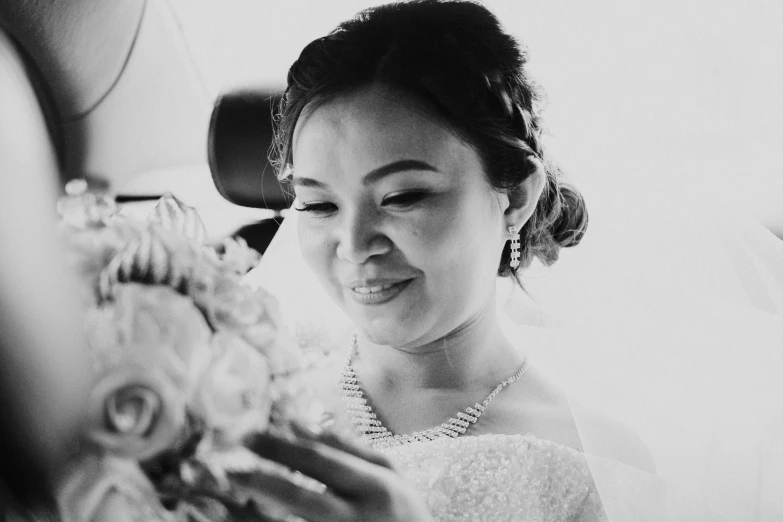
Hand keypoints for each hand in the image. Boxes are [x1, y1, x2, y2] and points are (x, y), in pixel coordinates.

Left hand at [241, 426, 433, 521]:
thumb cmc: (403, 512)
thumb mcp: (390, 474)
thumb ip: (348, 447)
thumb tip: (296, 421)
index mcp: (376, 488)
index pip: (322, 462)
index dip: (281, 447)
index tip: (248, 436)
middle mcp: (361, 519)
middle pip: (303, 500)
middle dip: (263, 482)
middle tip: (229, 468)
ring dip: (253, 518)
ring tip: (223, 503)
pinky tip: (240, 521)